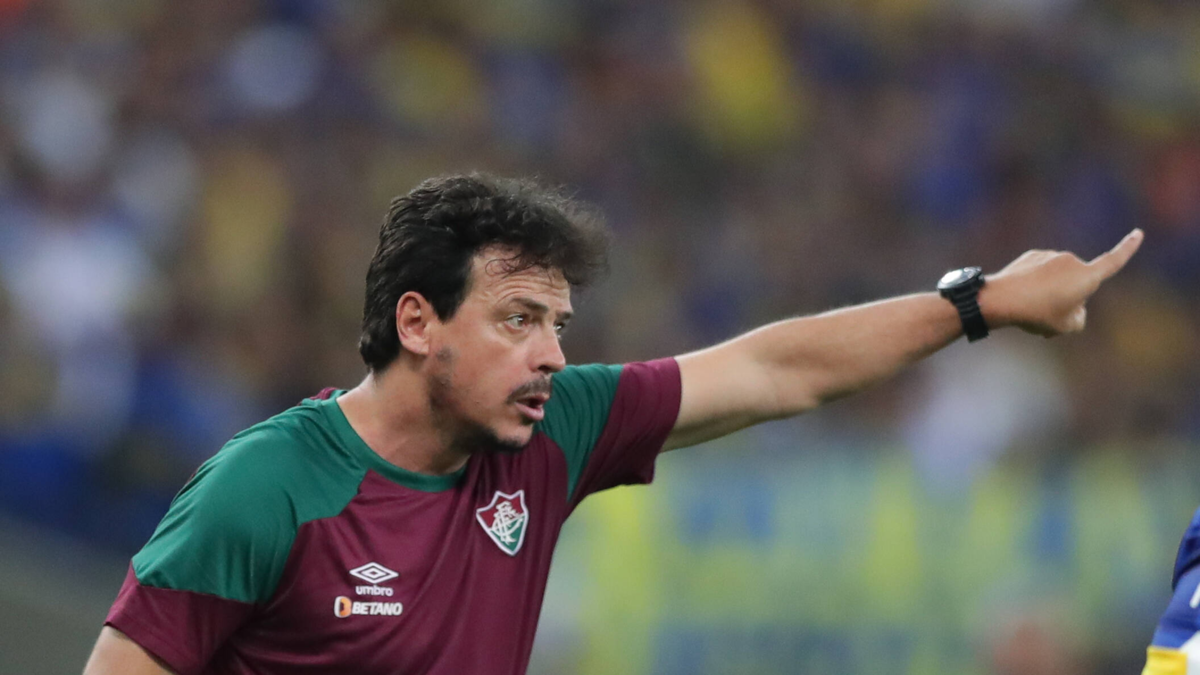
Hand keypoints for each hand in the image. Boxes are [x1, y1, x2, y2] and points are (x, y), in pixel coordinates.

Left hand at [979, 229, 1143, 336]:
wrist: (1001, 299)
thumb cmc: (1038, 314)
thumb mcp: (1066, 327)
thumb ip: (1079, 317)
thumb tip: (1074, 307)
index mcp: (1086, 276)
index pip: (1113, 261)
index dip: (1128, 248)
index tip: (1138, 233)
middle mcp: (1071, 260)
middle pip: (1078, 284)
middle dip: (1069, 298)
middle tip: (1049, 316)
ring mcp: (1050, 255)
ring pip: (1057, 279)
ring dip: (1050, 292)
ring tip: (1032, 307)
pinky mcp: (1032, 256)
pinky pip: (1040, 274)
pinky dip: (1035, 284)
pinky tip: (1021, 295)